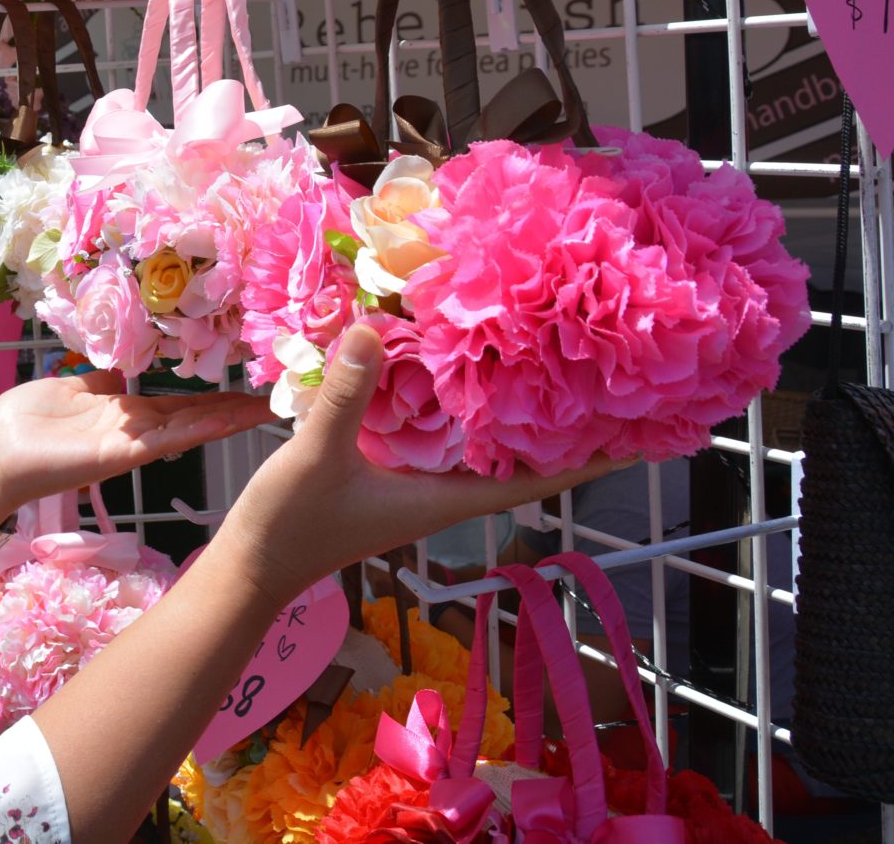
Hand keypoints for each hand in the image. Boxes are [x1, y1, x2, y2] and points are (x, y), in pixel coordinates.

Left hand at [0, 372, 275, 524]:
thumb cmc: (26, 423)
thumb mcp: (70, 388)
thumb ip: (100, 382)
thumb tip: (121, 368)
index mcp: (125, 413)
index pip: (179, 404)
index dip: (213, 398)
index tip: (249, 386)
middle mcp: (135, 430)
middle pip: (194, 417)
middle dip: (233, 411)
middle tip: (276, 401)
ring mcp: (130, 445)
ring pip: (186, 430)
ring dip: (224, 421)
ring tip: (263, 410)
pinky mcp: (118, 456)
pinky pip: (162, 440)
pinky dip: (193, 431)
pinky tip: (222, 422)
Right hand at [218, 323, 620, 606]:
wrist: (252, 566)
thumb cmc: (290, 524)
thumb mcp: (317, 456)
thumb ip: (345, 395)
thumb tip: (371, 327)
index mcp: (443, 498)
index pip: (535, 479)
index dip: (588, 458)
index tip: (641, 435)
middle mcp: (442, 492)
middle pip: (522, 461)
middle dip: (567, 428)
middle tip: (611, 381)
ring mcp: (417, 484)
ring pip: (485, 448)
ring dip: (518, 416)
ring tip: (556, 368)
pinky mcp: (391, 473)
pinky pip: (445, 438)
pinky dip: (465, 410)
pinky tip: (461, 376)